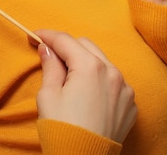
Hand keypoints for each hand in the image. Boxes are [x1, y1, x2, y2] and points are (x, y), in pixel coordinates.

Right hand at [35, 29, 136, 143]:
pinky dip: (101, 81)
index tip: (36, 36)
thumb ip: (49, 66)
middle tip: (51, 58)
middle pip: (86, 46)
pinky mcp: (130, 103)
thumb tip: (47, 49)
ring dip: (86, 63)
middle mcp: (112, 72)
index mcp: (89, 66)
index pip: (66, 40)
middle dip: (68, 48)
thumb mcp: (48, 96)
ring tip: (71, 79)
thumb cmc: (63, 131)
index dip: (48, 36)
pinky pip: (114, 82)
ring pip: (102, 62)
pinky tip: (89, 95)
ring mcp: (125, 88)